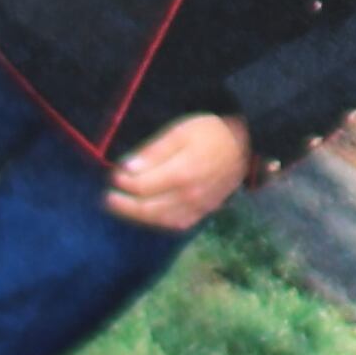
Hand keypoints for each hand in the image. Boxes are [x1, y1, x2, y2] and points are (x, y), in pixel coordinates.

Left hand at [106, 112, 252, 231]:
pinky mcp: (206, 210)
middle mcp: (190, 196)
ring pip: (162, 220)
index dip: (124, 184)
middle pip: (149, 209)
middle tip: (107, 200)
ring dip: (139, 216)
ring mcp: (199, 206)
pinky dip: (160, 222)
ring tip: (124, 208)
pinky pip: (179, 223)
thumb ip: (153, 152)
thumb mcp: (180, 132)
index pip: (143, 187)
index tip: (113, 176)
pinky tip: (150, 215)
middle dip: (125, 206)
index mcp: (182, 174)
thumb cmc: (212, 131)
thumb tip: (126, 169)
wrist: (247, 143)